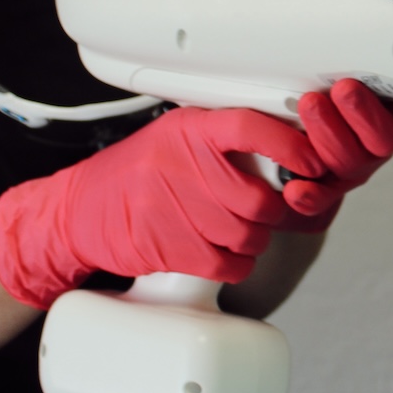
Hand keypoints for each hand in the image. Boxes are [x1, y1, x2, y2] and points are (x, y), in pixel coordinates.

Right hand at [0, 107, 327, 307]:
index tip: (312, 162)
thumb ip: (227, 140)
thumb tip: (296, 151)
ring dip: (253, 240)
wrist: (80, 210)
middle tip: (268, 211)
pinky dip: (235, 265)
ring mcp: (171, 208)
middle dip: (275, 213)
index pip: (250, 127)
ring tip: (235, 230)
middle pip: (258, 198)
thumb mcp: (178, 137)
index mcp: (190, 129)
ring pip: (248, 236)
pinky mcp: (165, 248)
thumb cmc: (139, 173)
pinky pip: (227, 265)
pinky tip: (221, 252)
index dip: (290, 146)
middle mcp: (181, 165)